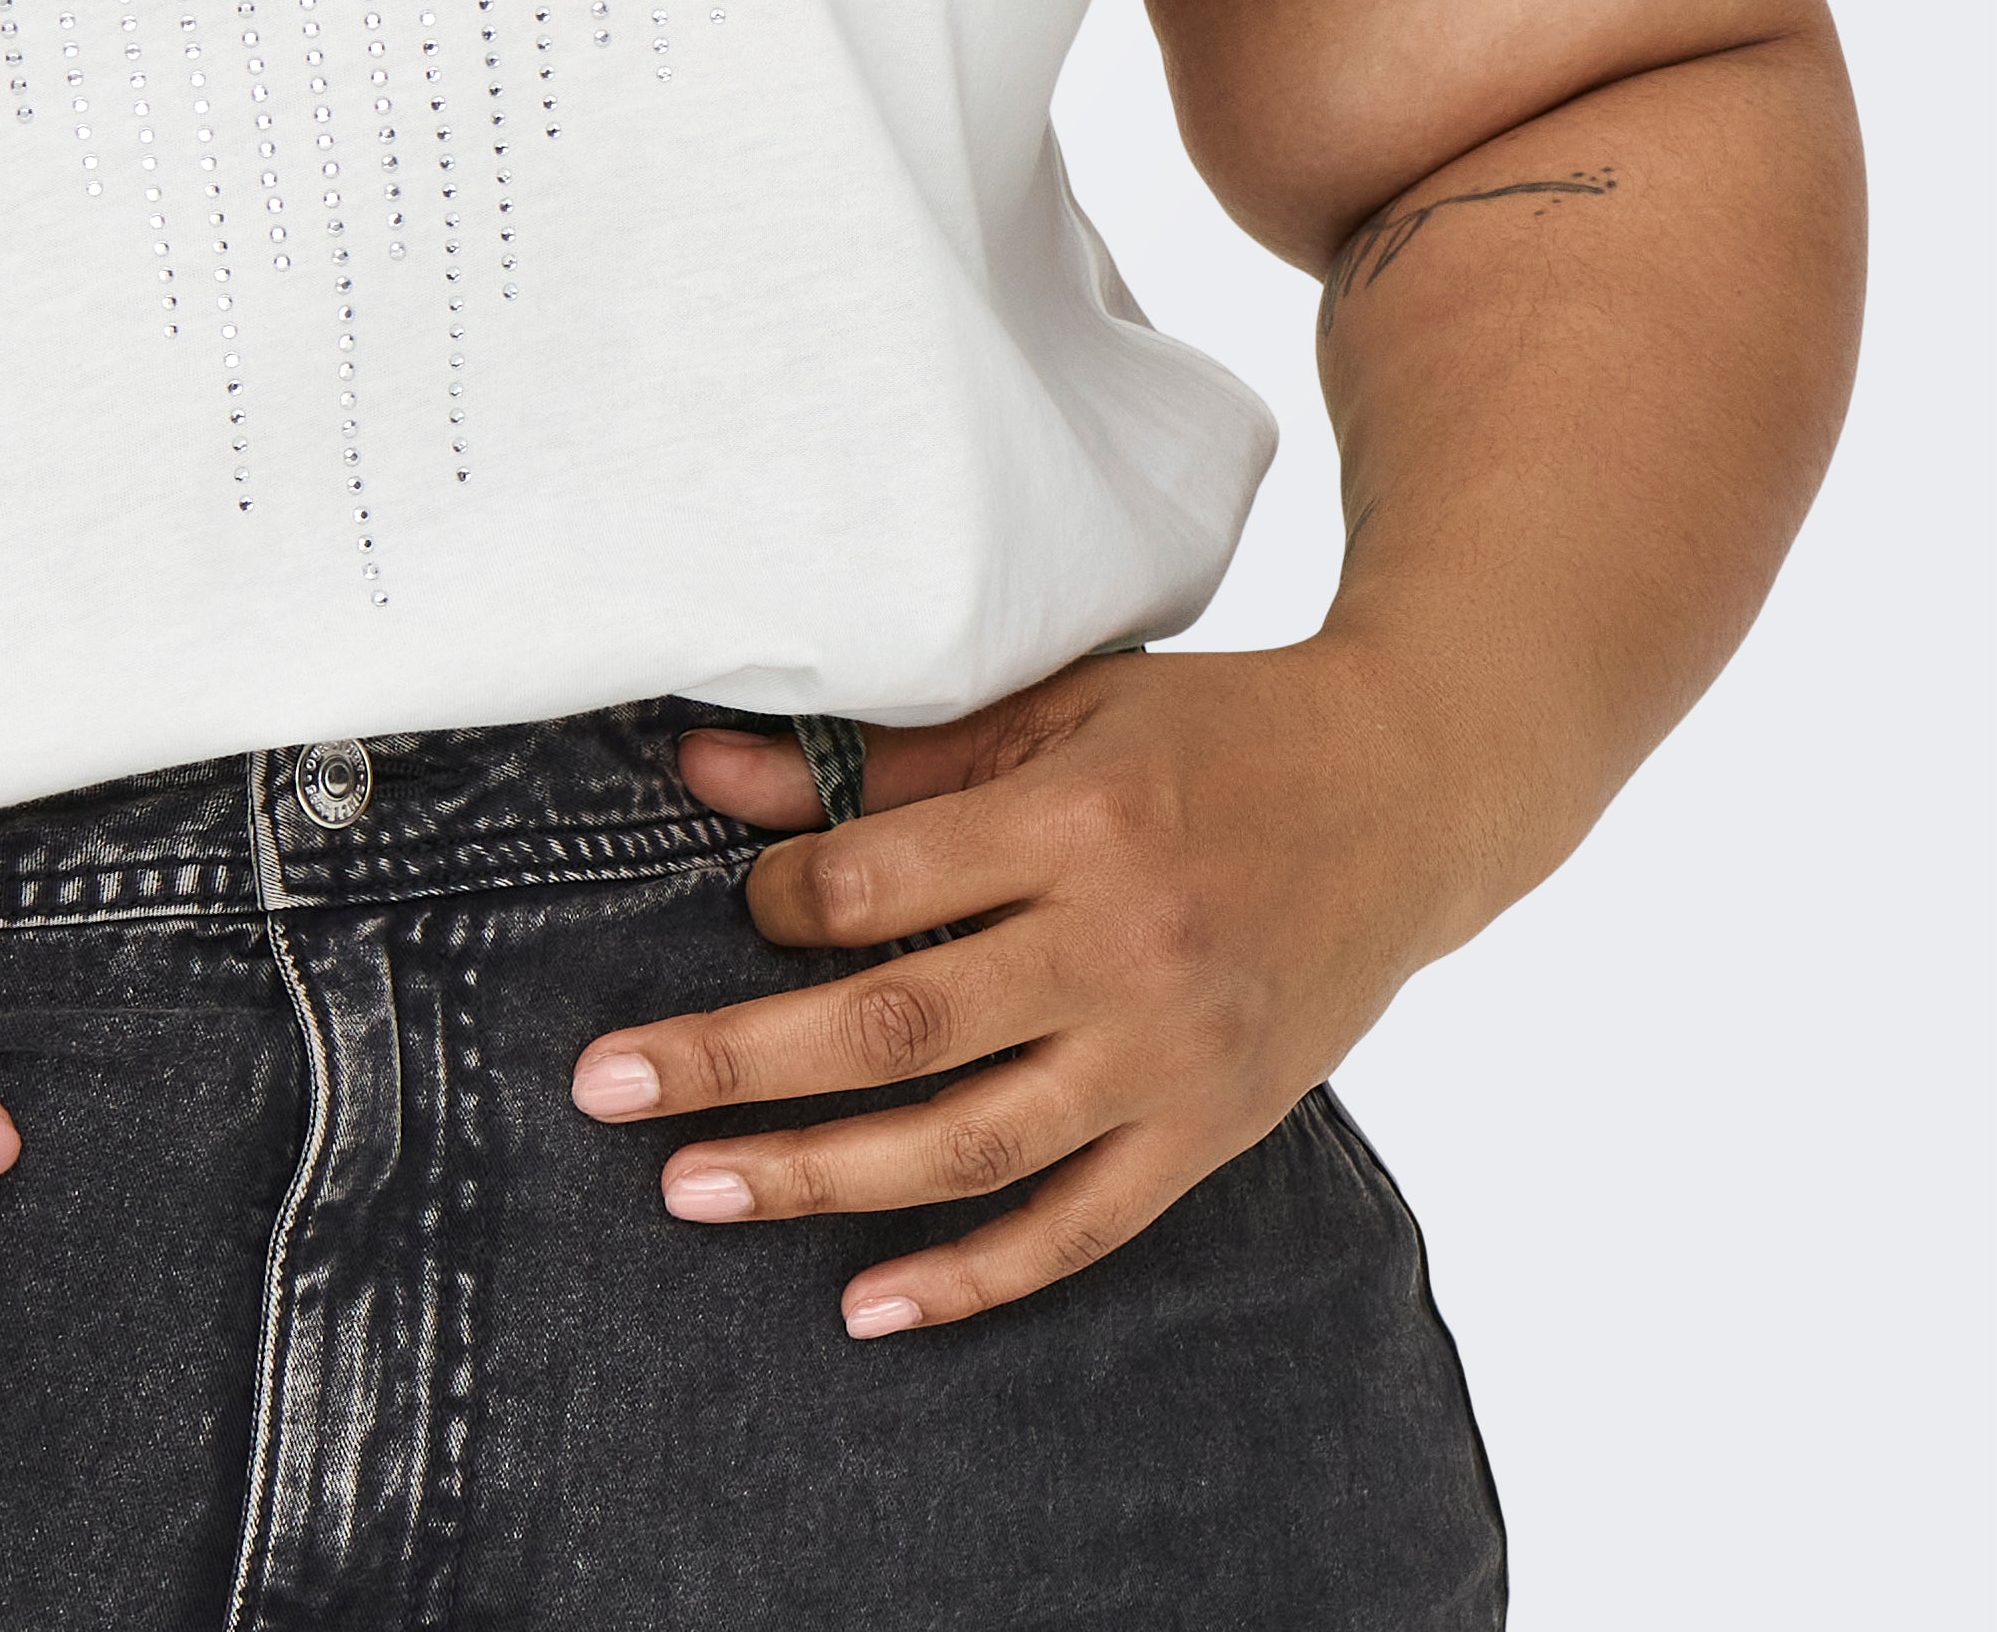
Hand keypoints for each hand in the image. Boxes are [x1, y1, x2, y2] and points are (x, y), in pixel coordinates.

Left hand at [571, 645, 1459, 1334]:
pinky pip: (1076, 1229)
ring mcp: (1171, 1057)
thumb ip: (888, 759)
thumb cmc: (1208, 735)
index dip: (780, 897)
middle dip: (735, 1061)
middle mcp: (1122, 948)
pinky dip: (971, 1278)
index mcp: (1077, 823)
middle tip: (607, 1089)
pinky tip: (867, 1305)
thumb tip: (705, 771)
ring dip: (818, 1179)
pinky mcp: (1212, 1134)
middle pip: (896, 1026)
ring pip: (966, 1146)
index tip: (732, 901)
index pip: (879, 885)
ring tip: (693, 1190)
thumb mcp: (1057, 708)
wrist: (1407, 792)